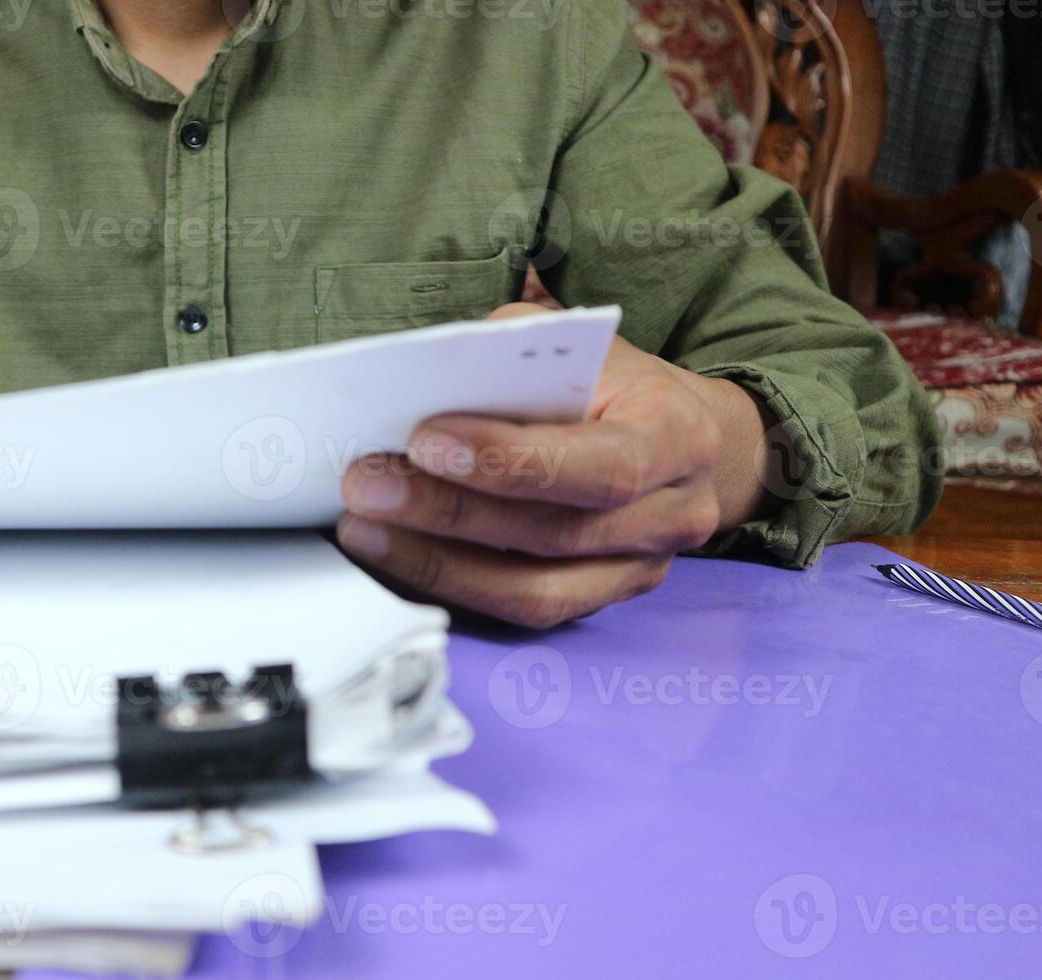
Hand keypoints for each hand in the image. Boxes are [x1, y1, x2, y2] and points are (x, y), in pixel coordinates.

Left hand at [336, 302, 775, 627]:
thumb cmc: (609, 383)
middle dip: (450, 512)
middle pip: (555, 533)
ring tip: (364, 529)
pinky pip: (520, 611)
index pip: (600, 464)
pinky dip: (451, 586)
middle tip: (367, 485)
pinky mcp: (599, 601)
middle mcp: (673, 514)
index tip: (426, 441)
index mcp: (678, 436)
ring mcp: (639, 570)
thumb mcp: (572, 348)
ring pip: (533, 590)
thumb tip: (417, 396)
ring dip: (436, 562)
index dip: (511, 460)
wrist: (672, 437)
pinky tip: (395, 557)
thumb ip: (510, 365)